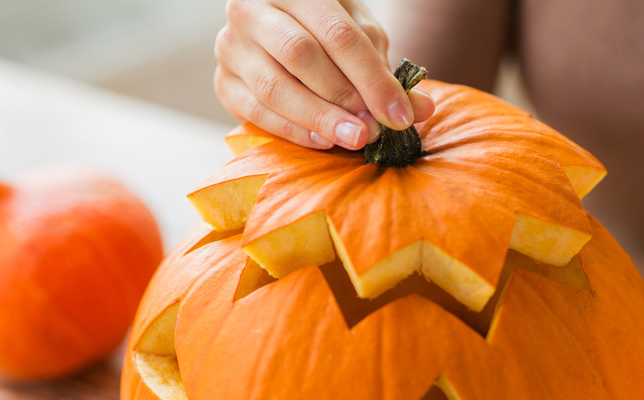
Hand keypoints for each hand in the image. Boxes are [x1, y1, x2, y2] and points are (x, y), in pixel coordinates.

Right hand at [215, 0, 434, 149]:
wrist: (281, 33)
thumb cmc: (329, 33)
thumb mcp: (361, 38)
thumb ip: (387, 72)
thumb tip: (421, 110)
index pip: (338, 33)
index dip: (372, 77)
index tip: (400, 115)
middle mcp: (252, 8)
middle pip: (301, 55)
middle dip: (344, 97)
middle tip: (374, 130)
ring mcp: (231, 45)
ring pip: (274, 85)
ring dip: (319, 117)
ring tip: (354, 140)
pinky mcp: (223, 82)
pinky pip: (255, 111)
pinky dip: (292, 129)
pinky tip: (323, 141)